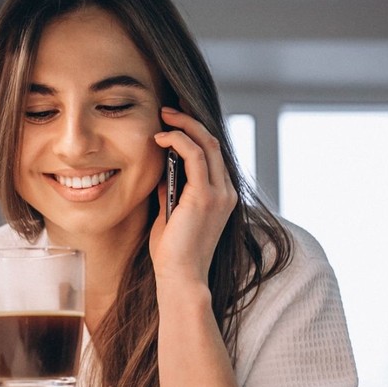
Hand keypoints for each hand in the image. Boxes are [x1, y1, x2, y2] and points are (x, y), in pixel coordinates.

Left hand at [150, 106, 238, 285]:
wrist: (180, 277)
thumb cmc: (172, 253)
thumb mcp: (170, 214)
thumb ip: (171, 190)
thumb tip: (162, 169)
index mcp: (221, 196)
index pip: (213, 155)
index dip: (195, 134)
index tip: (174, 121)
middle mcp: (226, 191)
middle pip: (213, 143)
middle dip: (190, 122)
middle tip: (168, 110)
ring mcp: (219, 193)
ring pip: (207, 144)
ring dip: (185, 126)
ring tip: (163, 116)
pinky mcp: (206, 195)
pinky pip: (196, 156)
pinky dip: (179, 141)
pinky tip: (161, 137)